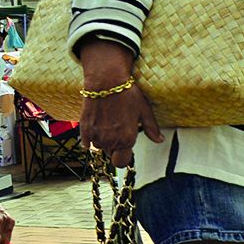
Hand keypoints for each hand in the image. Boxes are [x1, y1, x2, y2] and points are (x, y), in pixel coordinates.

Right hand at [75, 39, 159, 166]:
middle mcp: (110, 140)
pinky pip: (86, 142)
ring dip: (103, 140)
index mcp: (126, 139)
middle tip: (118, 130)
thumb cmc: (127, 94)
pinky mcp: (84, 129)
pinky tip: (97, 124)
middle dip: (115, 147)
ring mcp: (95, 135)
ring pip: (99, 147)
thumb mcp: (145, 110)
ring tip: (108, 123)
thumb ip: (151, 128)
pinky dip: (91, 136)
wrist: (106, 81)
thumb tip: (159, 140)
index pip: (122, 162)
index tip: (125, 149)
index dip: (123, 157)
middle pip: (111, 154)